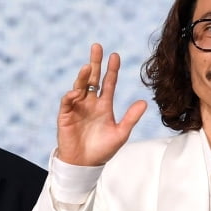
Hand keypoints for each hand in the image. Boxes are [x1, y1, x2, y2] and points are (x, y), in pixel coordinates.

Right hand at [55, 43, 146, 165]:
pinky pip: (67, 102)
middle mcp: (90, 103)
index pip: (108, 83)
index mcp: (104, 105)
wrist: (85, 164)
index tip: (115, 55)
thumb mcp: (120, 133)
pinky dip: (71, 96)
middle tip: (97, 46)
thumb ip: (131, 118)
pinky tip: (76, 92)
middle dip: (95, 63)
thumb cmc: (102, 150)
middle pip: (92, 79)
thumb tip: (144, 102)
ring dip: (83, 77)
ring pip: (80, 87)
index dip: (111, 70)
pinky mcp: (65, 116)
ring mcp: (77, 108)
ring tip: (88, 67)